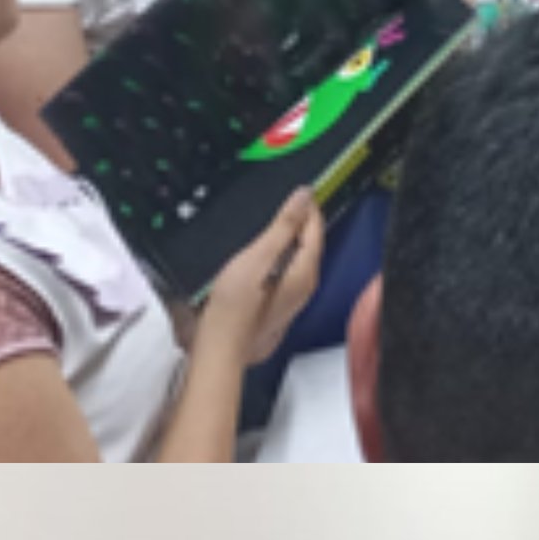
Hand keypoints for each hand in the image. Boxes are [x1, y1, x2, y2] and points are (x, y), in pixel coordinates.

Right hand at [203, 188, 323, 366]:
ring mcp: (293, 300)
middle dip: (306, 224)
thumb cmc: (236, 305)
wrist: (222, 345)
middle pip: (312, 248)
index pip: (316, 234)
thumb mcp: (258, 257)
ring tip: (286, 223)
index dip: (311, 211)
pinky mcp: (279, 306)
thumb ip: (283, 227)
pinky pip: (290, 274)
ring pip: (301, 262)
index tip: (306, 195)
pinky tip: (272, 254)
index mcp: (304, 274)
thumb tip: (304, 198)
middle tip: (298, 204)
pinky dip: (285, 257)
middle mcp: (305, 288)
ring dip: (295, 241)